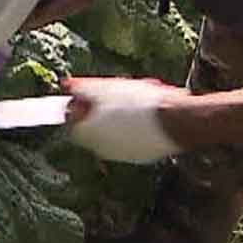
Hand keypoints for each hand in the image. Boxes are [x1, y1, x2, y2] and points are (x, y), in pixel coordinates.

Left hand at [61, 76, 191, 163]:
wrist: (175, 121)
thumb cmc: (139, 104)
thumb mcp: (105, 88)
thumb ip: (82, 88)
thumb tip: (67, 85)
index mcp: (85, 133)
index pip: (70, 120)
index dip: (79, 104)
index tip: (88, 94)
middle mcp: (99, 149)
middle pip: (93, 126)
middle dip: (103, 109)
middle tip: (117, 95)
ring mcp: (119, 155)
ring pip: (114, 131)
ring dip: (121, 116)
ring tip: (138, 100)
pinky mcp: (140, 157)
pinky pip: (132, 139)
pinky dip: (137, 127)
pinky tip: (150, 113)